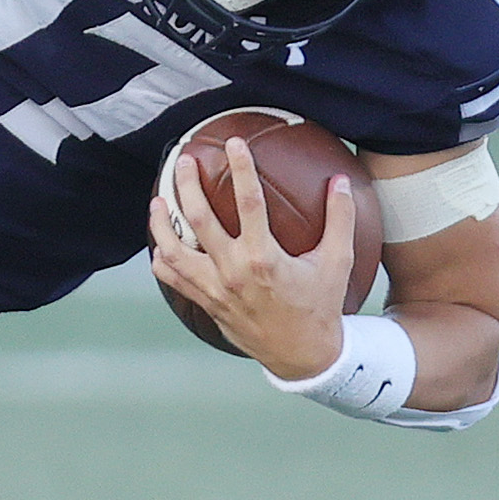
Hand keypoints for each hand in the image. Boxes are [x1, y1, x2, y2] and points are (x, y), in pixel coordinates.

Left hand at [148, 138, 351, 380]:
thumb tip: (341, 180)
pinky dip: (163, 260)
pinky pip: (174, 279)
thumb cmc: (320, 306)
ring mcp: (215, 289)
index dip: (241, 168)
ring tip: (157, 201)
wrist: (304, 355)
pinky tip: (160, 245)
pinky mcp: (206, 303)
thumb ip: (340, 220)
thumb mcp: (337, 263)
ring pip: (173, 250)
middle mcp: (233, 271)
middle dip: (186, 185)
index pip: (248, 202)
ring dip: (160, 223)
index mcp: (264, 258)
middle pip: (198, 219)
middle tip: (182, 161)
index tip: (233, 144)